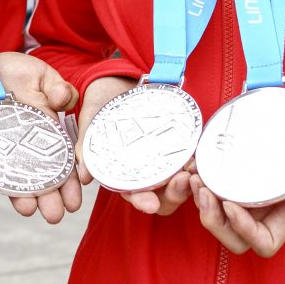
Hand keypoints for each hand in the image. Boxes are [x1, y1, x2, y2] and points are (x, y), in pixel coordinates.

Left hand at [0, 52, 82, 223]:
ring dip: (16, 195)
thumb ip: (55, 87)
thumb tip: (63, 99)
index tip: (73, 200)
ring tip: (27, 209)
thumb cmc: (13, 72)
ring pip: (6, 177)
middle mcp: (20, 147)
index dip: (67, 182)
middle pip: (35, 177)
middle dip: (46, 197)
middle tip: (54, 215)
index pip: (57, 164)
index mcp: (42, 134)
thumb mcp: (41, 76)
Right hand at [73, 76, 190, 215]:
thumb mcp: (91, 121)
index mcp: (124, 174)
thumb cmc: (102, 104)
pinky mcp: (181, 145)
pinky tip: (199, 157)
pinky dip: (198, 163)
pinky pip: (192, 160)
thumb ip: (87, 146)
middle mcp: (147, 172)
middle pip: (163, 196)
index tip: (151, 204)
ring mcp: (165, 159)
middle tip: (181, 180)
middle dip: (174, 194)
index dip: (142, 201)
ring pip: (181, 182)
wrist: (118, 79)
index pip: (134, 195)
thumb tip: (84, 176)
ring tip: (193, 168)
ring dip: (190, 181)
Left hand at [190, 91, 284, 256]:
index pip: (263, 241)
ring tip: (192, 175)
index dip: (243, 230)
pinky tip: (195, 161)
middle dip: (214, 220)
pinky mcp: (250, 165)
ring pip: (224, 210)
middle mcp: (273, 204)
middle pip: (236, 233)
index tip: (230, 204)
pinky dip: (206, 176)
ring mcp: (260, 186)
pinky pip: (224, 180)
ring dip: (204, 201)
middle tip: (201, 189)